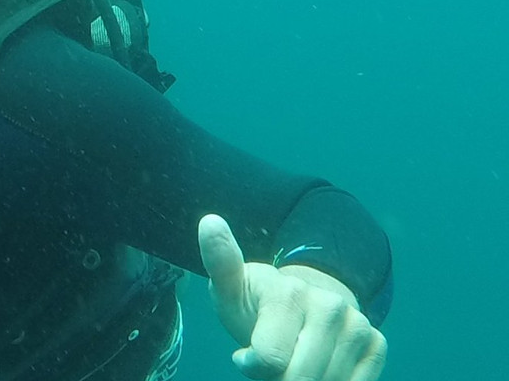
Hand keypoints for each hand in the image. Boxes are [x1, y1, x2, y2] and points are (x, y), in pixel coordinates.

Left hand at [198, 214, 386, 380]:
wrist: (298, 304)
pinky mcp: (376, 342)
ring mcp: (356, 324)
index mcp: (289, 292)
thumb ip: (220, 262)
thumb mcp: (230, 288)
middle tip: (273, 359)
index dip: (252, 366)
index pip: (270, 359)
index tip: (245, 355)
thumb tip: (209, 221)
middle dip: (280, 379)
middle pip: (301, 378)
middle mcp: (329, 304)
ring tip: (292, 360)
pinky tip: (317, 368)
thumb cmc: (256, 304)